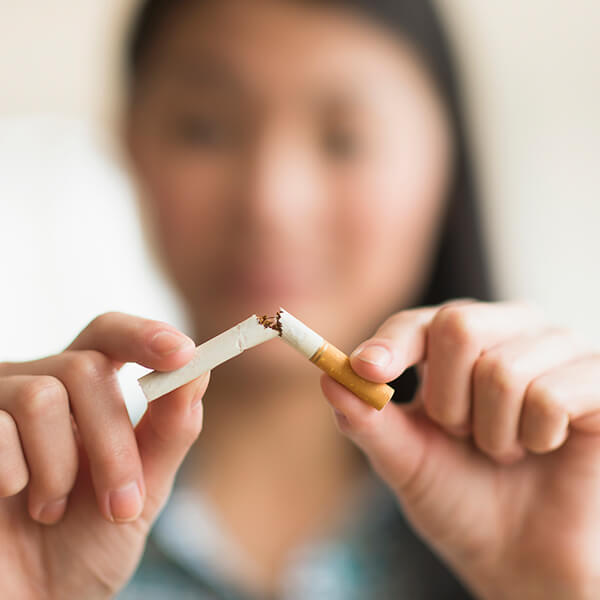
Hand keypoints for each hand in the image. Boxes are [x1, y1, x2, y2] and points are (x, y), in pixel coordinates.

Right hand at [0, 313, 207, 599]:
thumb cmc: (85, 545)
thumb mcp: (142, 488)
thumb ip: (169, 430)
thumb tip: (197, 372)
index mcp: (83, 393)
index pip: (109, 335)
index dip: (144, 335)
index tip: (183, 353)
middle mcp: (37, 387)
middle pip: (85, 369)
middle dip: (113, 442)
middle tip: (122, 503)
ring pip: (42, 396)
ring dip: (61, 468)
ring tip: (51, 510)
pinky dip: (15, 477)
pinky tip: (11, 501)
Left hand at [322, 301, 599, 599]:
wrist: (520, 556)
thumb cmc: (459, 498)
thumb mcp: (404, 460)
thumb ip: (367, 419)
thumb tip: (327, 376)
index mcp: (458, 343)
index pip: (418, 323)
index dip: (391, 344)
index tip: (368, 370)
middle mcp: (508, 331)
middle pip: (459, 325)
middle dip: (447, 400)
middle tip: (462, 434)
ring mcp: (556, 349)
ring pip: (502, 369)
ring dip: (492, 431)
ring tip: (505, 450)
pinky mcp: (596, 380)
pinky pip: (550, 394)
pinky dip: (535, 437)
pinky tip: (543, 447)